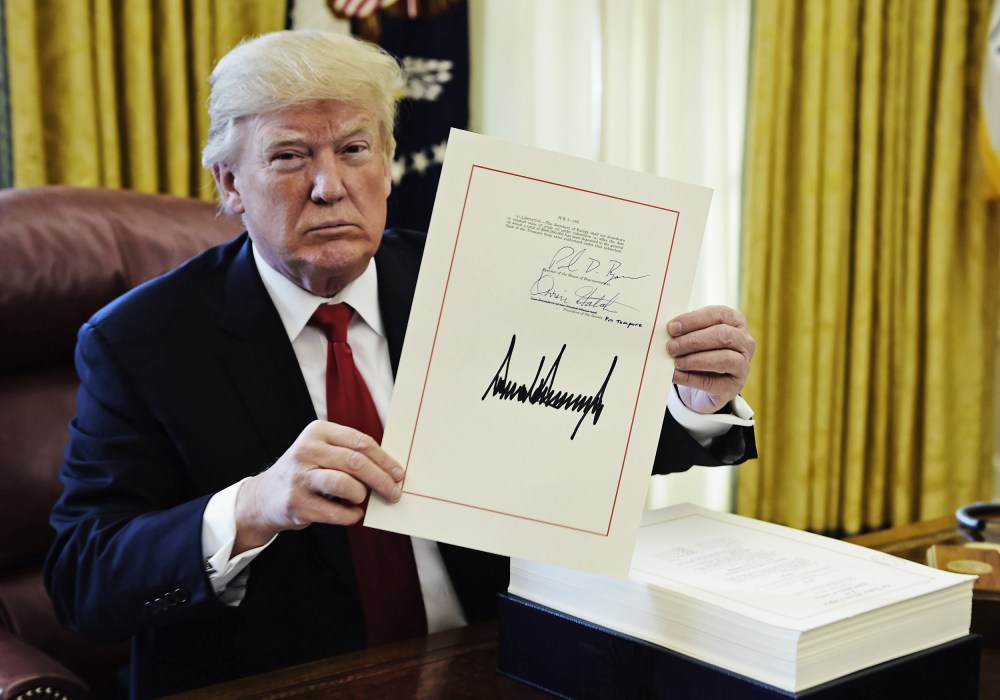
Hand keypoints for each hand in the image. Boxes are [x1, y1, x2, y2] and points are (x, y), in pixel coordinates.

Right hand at [233, 420, 403, 553]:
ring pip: (346, 484)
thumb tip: (390, 470)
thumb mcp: (323, 452)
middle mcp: (306, 450)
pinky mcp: (296, 503)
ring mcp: (299, 477)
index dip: (384, 459)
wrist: (265, 497)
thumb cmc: (306, 472)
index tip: (399, 474)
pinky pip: (336, 512)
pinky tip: (352, 514)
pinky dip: (350, 515)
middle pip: (356, 462)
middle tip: (394, 493)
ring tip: (362, 500)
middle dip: (381, 480)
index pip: (361, 442)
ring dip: (362, 495)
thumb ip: (351, 454)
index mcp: (318, 431)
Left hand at [666, 305, 754, 413]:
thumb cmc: (700, 352)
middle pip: (722, 335)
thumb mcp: (696, 336)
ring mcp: (743, 365)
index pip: (718, 315)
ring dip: (696, 360)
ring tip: (676, 362)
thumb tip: (668, 331)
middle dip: (693, 340)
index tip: (672, 327)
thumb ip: (686, 331)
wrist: (705, 384)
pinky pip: (713, 382)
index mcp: (735, 322)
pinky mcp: (734, 387)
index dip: (694, 320)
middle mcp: (745, 342)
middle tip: (671, 346)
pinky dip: (691, 378)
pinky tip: (676, 376)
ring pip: (724, 358)